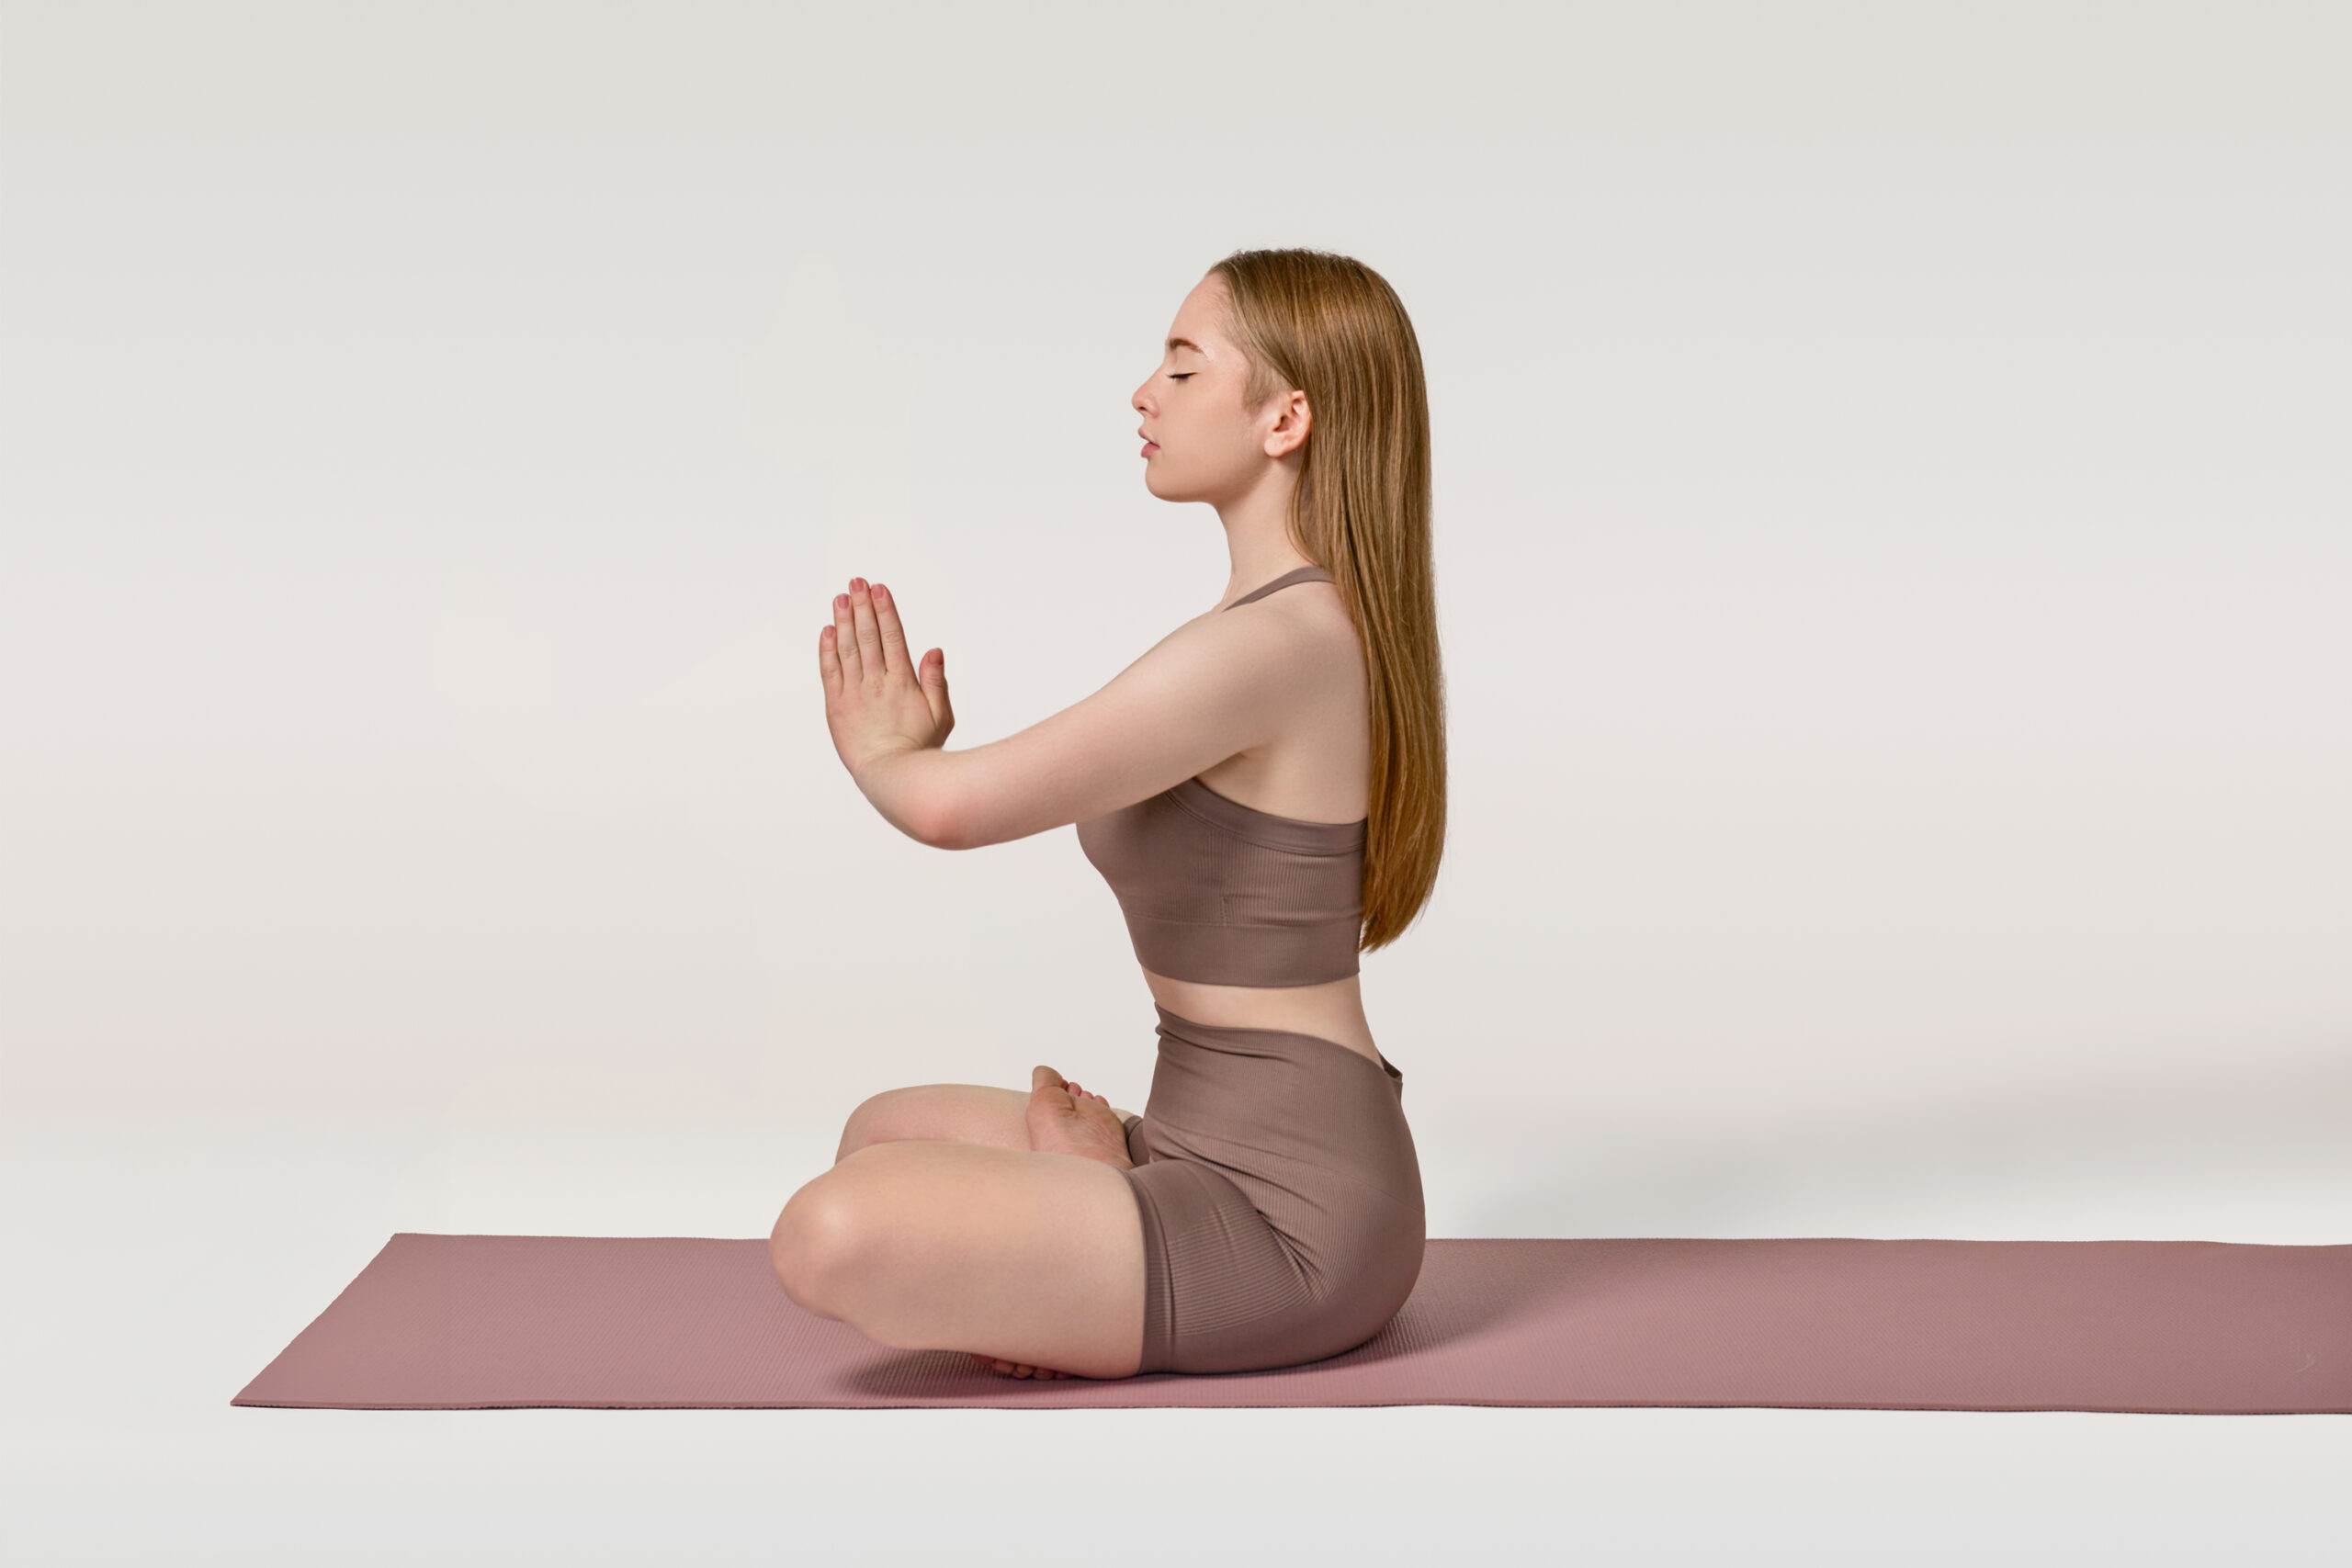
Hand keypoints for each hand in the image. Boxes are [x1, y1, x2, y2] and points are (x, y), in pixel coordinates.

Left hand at [818, 576, 953, 781]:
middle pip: (868, 636)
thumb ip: (936, 681)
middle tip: (855, 582)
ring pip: (847, 648)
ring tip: (840, 598)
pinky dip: (827, 649)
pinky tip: (827, 631)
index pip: (893, 637)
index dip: (885, 610)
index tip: (879, 589)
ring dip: (844, 620)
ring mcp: (854, 693)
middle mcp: (877, 682)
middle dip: (862, 606)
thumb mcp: (941, 715)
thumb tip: (933, 649)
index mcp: (903, 682)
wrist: (893, 776)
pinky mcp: (836, 706)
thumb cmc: (921, 749)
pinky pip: (829, 672)